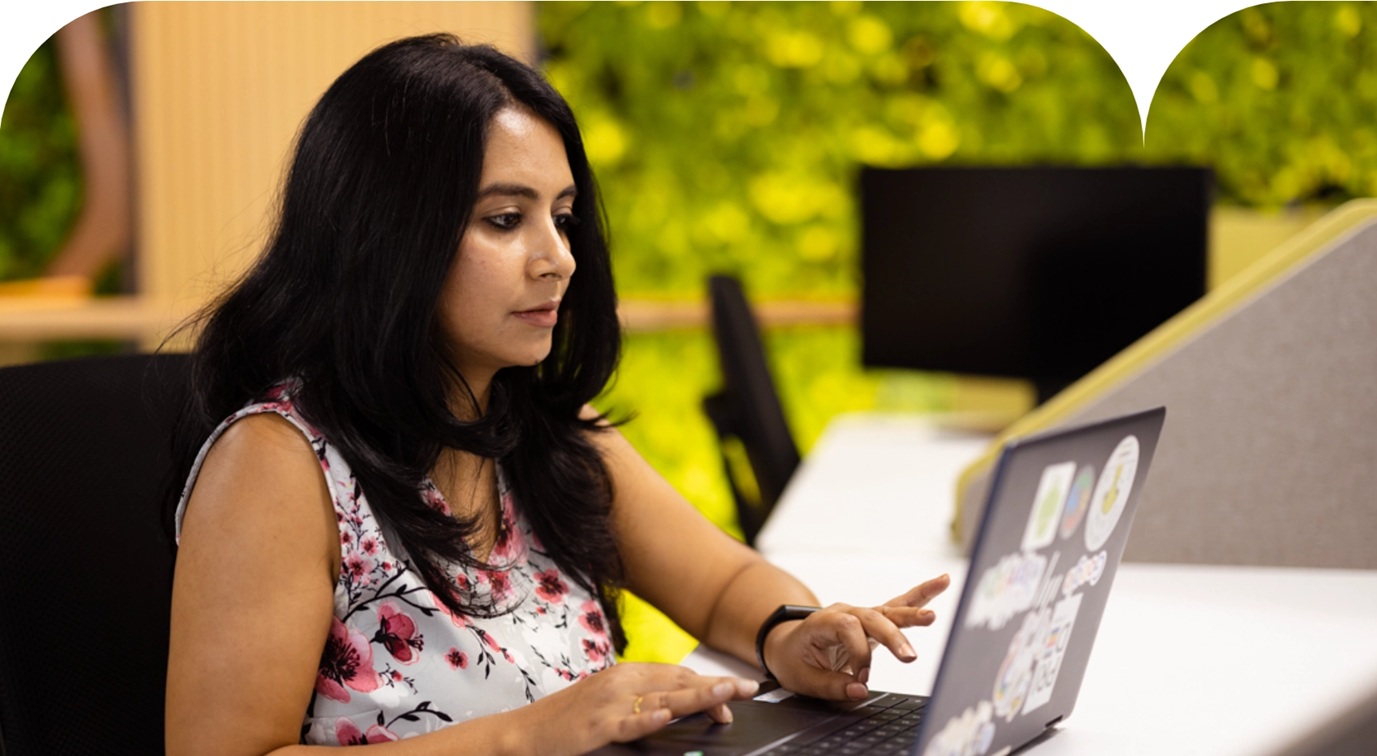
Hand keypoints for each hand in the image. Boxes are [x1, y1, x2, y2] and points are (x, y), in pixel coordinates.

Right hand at [519, 662, 759, 753]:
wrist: (523, 734)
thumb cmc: (567, 722)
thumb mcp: (609, 704)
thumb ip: (642, 702)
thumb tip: (679, 707)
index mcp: (626, 675)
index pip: (678, 673)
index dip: (709, 682)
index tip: (738, 689)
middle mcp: (621, 682)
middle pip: (678, 680)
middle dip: (715, 686)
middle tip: (748, 688)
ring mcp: (608, 703)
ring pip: (661, 697)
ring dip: (696, 696)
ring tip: (725, 695)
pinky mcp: (595, 726)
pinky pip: (627, 723)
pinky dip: (648, 718)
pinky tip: (668, 716)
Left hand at [764, 573, 950, 700]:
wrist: (788, 643)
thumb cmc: (793, 659)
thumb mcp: (801, 678)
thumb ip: (832, 685)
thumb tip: (860, 690)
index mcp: (822, 622)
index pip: (847, 629)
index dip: (858, 654)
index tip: (860, 678)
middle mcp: (844, 612)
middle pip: (872, 618)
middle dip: (892, 638)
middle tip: (909, 656)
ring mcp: (861, 614)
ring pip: (890, 610)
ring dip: (913, 612)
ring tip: (934, 615)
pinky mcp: (874, 621)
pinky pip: (898, 607)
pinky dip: (920, 596)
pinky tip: (942, 582)